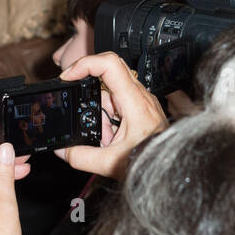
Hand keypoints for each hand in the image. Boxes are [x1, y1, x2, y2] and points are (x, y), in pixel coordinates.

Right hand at [54, 52, 167, 179]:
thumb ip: (81, 157)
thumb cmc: (152, 161)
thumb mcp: (110, 163)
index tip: (69, 76)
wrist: (172, 170)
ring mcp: (141, 100)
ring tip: (105, 137)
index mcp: (134, 102)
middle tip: (78, 103)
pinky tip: (110, 137)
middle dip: (87, 88)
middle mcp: (140, 95)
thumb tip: (62, 149)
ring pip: (110, 90)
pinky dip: (107, 117)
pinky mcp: (140, 108)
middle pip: (107, 71)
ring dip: (99, 111)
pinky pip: (117, 102)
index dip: (85, 64)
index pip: (109, 64)